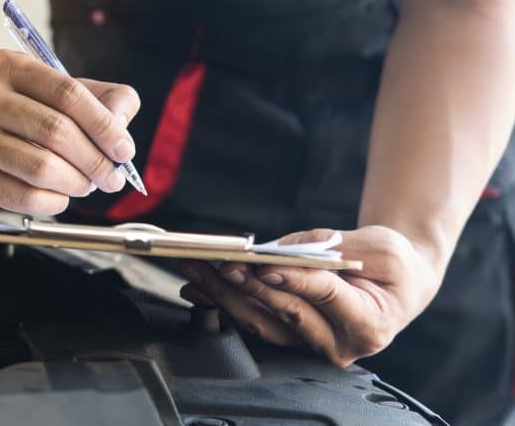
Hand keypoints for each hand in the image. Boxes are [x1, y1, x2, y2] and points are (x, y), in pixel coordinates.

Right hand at [0, 49, 140, 215]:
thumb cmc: (19, 116)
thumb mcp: (57, 93)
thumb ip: (102, 98)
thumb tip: (122, 120)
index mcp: (6, 67)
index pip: (66, 93)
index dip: (103, 124)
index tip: (124, 149)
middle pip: (54, 130)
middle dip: (94, 159)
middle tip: (112, 176)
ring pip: (41, 168)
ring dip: (76, 183)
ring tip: (87, 185)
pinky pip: (25, 197)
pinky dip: (55, 202)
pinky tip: (60, 196)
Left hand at [177, 226, 442, 366]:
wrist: (398, 284)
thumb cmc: (391, 264)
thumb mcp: (377, 246)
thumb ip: (329, 249)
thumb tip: (279, 249)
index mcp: (369, 324)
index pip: (323, 298)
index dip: (293, 280)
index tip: (264, 265)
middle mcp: (338, 344)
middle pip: (283, 314)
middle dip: (247, 287)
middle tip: (220, 265)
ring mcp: (311, 346)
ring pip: (261, 323)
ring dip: (223, 297)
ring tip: (195, 274)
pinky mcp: (291, 339)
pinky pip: (253, 323)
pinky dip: (224, 304)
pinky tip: (199, 289)